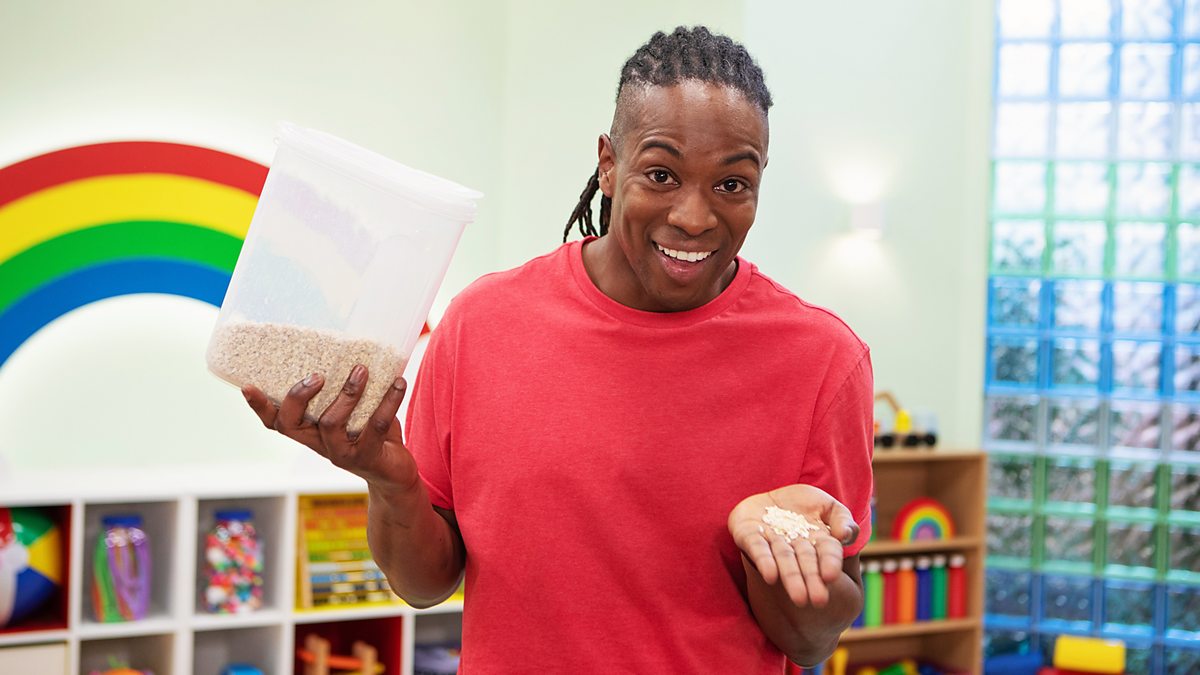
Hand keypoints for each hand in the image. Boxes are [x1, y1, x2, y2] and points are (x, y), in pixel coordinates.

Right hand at [241, 365, 417, 489]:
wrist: (395, 476)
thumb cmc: (371, 435)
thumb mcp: (353, 413)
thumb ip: (345, 389)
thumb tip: (353, 346)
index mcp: (309, 432)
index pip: (275, 422)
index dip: (259, 406)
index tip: (247, 385)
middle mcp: (319, 444)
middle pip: (291, 425)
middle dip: (298, 397)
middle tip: (317, 374)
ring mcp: (341, 453)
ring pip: (332, 423)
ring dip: (347, 394)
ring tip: (362, 370)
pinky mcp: (368, 457)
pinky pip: (376, 426)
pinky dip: (388, 401)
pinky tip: (398, 382)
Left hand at [728, 484, 858, 607]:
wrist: (768, 499)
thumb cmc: (805, 505)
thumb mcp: (829, 506)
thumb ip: (842, 519)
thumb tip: (844, 535)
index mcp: (817, 541)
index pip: (827, 552)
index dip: (829, 563)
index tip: (831, 577)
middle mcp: (794, 546)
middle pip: (804, 562)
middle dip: (811, 579)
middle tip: (818, 601)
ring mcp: (771, 542)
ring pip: (782, 559)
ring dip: (790, 577)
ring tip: (798, 598)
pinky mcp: (748, 536)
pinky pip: (756, 549)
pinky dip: (764, 561)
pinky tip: (770, 575)